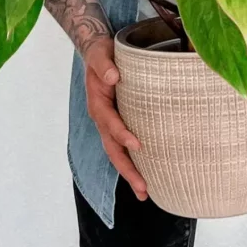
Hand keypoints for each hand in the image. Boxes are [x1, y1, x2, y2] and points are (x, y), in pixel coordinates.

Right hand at [83, 37, 147, 201]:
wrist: (98, 53)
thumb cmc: (101, 54)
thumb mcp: (100, 53)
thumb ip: (104, 64)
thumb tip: (113, 76)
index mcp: (98, 103)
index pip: (110, 123)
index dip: (122, 134)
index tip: (138, 144)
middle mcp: (103, 119)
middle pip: (113, 149)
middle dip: (127, 169)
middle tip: (143, 188)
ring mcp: (110, 124)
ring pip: (118, 153)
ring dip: (130, 173)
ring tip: (145, 192)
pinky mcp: (118, 123)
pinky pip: (124, 146)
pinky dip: (133, 161)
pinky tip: (148, 174)